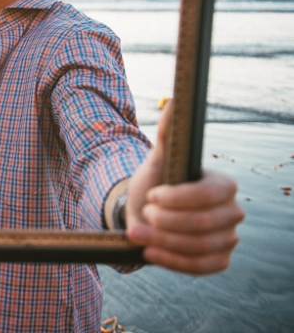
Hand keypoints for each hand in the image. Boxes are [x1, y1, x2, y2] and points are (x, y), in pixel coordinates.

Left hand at [124, 99, 244, 273]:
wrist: (147, 213)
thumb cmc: (156, 183)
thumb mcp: (157, 160)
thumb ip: (166, 135)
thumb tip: (173, 102)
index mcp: (223, 185)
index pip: (209, 194)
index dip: (178, 198)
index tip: (152, 196)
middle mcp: (233, 212)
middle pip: (204, 224)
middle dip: (166, 222)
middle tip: (143, 215)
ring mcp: (229, 239)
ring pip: (200, 247)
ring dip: (164, 242)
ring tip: (136, 233)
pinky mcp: (218, 261)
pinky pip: (200, 267)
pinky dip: (172, 261)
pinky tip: (149, 252)